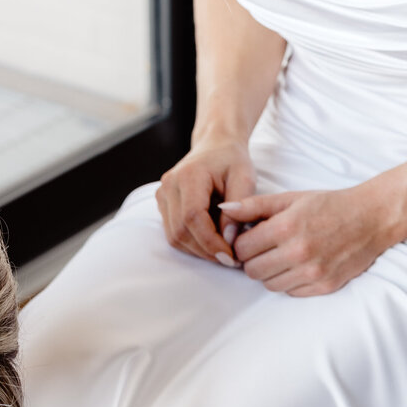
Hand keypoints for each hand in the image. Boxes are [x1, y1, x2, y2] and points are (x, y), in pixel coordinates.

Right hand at [156, 138, 255, 264]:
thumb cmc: (232, 160)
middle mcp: (169, 186)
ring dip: (198, 250)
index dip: (210, 241)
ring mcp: (162, 195)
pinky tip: (211, 242)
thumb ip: (238, 209)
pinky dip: (192, 244)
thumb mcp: (245, 179)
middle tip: (230, 259)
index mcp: (189, 175)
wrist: (215, 146)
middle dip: (205, 250)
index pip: (192, 217)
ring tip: (222, 251)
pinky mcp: (163, 204)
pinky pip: (173, 233)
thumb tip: (228, 240)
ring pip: (174, 237)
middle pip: (180, 231)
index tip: (231, 255)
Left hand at [222, 182, 399, 294]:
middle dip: (252, 260)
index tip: (250, 239)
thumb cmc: (329, 205)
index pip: (242, 248)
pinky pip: (291, 292)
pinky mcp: (325, 285)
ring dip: (270, 272)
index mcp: (287, 227)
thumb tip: (223, 208)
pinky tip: (298, 265)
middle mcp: (299, 252)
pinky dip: (289, 281)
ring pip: (269, 285)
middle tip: (263, 249)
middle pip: (252, 271)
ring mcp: (313, 272)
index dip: (241, 244)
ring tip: (281, 256)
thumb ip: (254, 205)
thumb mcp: (290, 198)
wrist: (372, 218)